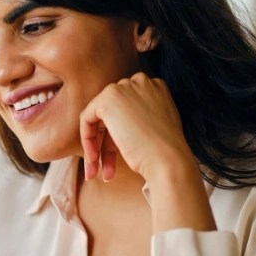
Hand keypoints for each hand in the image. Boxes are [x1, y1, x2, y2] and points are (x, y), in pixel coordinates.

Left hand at [79, 72, 195, 183]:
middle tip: (106, 170)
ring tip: (95, 173)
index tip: (119, 158)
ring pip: (98, 117)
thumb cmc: (165, 154)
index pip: (128, 110)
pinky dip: (87, 140)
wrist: (168, 160)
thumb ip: (141, 119)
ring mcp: (124, 87)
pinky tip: (93, 160)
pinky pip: (87, 118)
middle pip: (113, 114)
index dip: (120, 136)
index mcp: (156, 88)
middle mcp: (141, 82)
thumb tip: (121, 127)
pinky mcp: (108, 99)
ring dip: (95, 147)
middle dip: (107, 144)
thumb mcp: (157, 129)